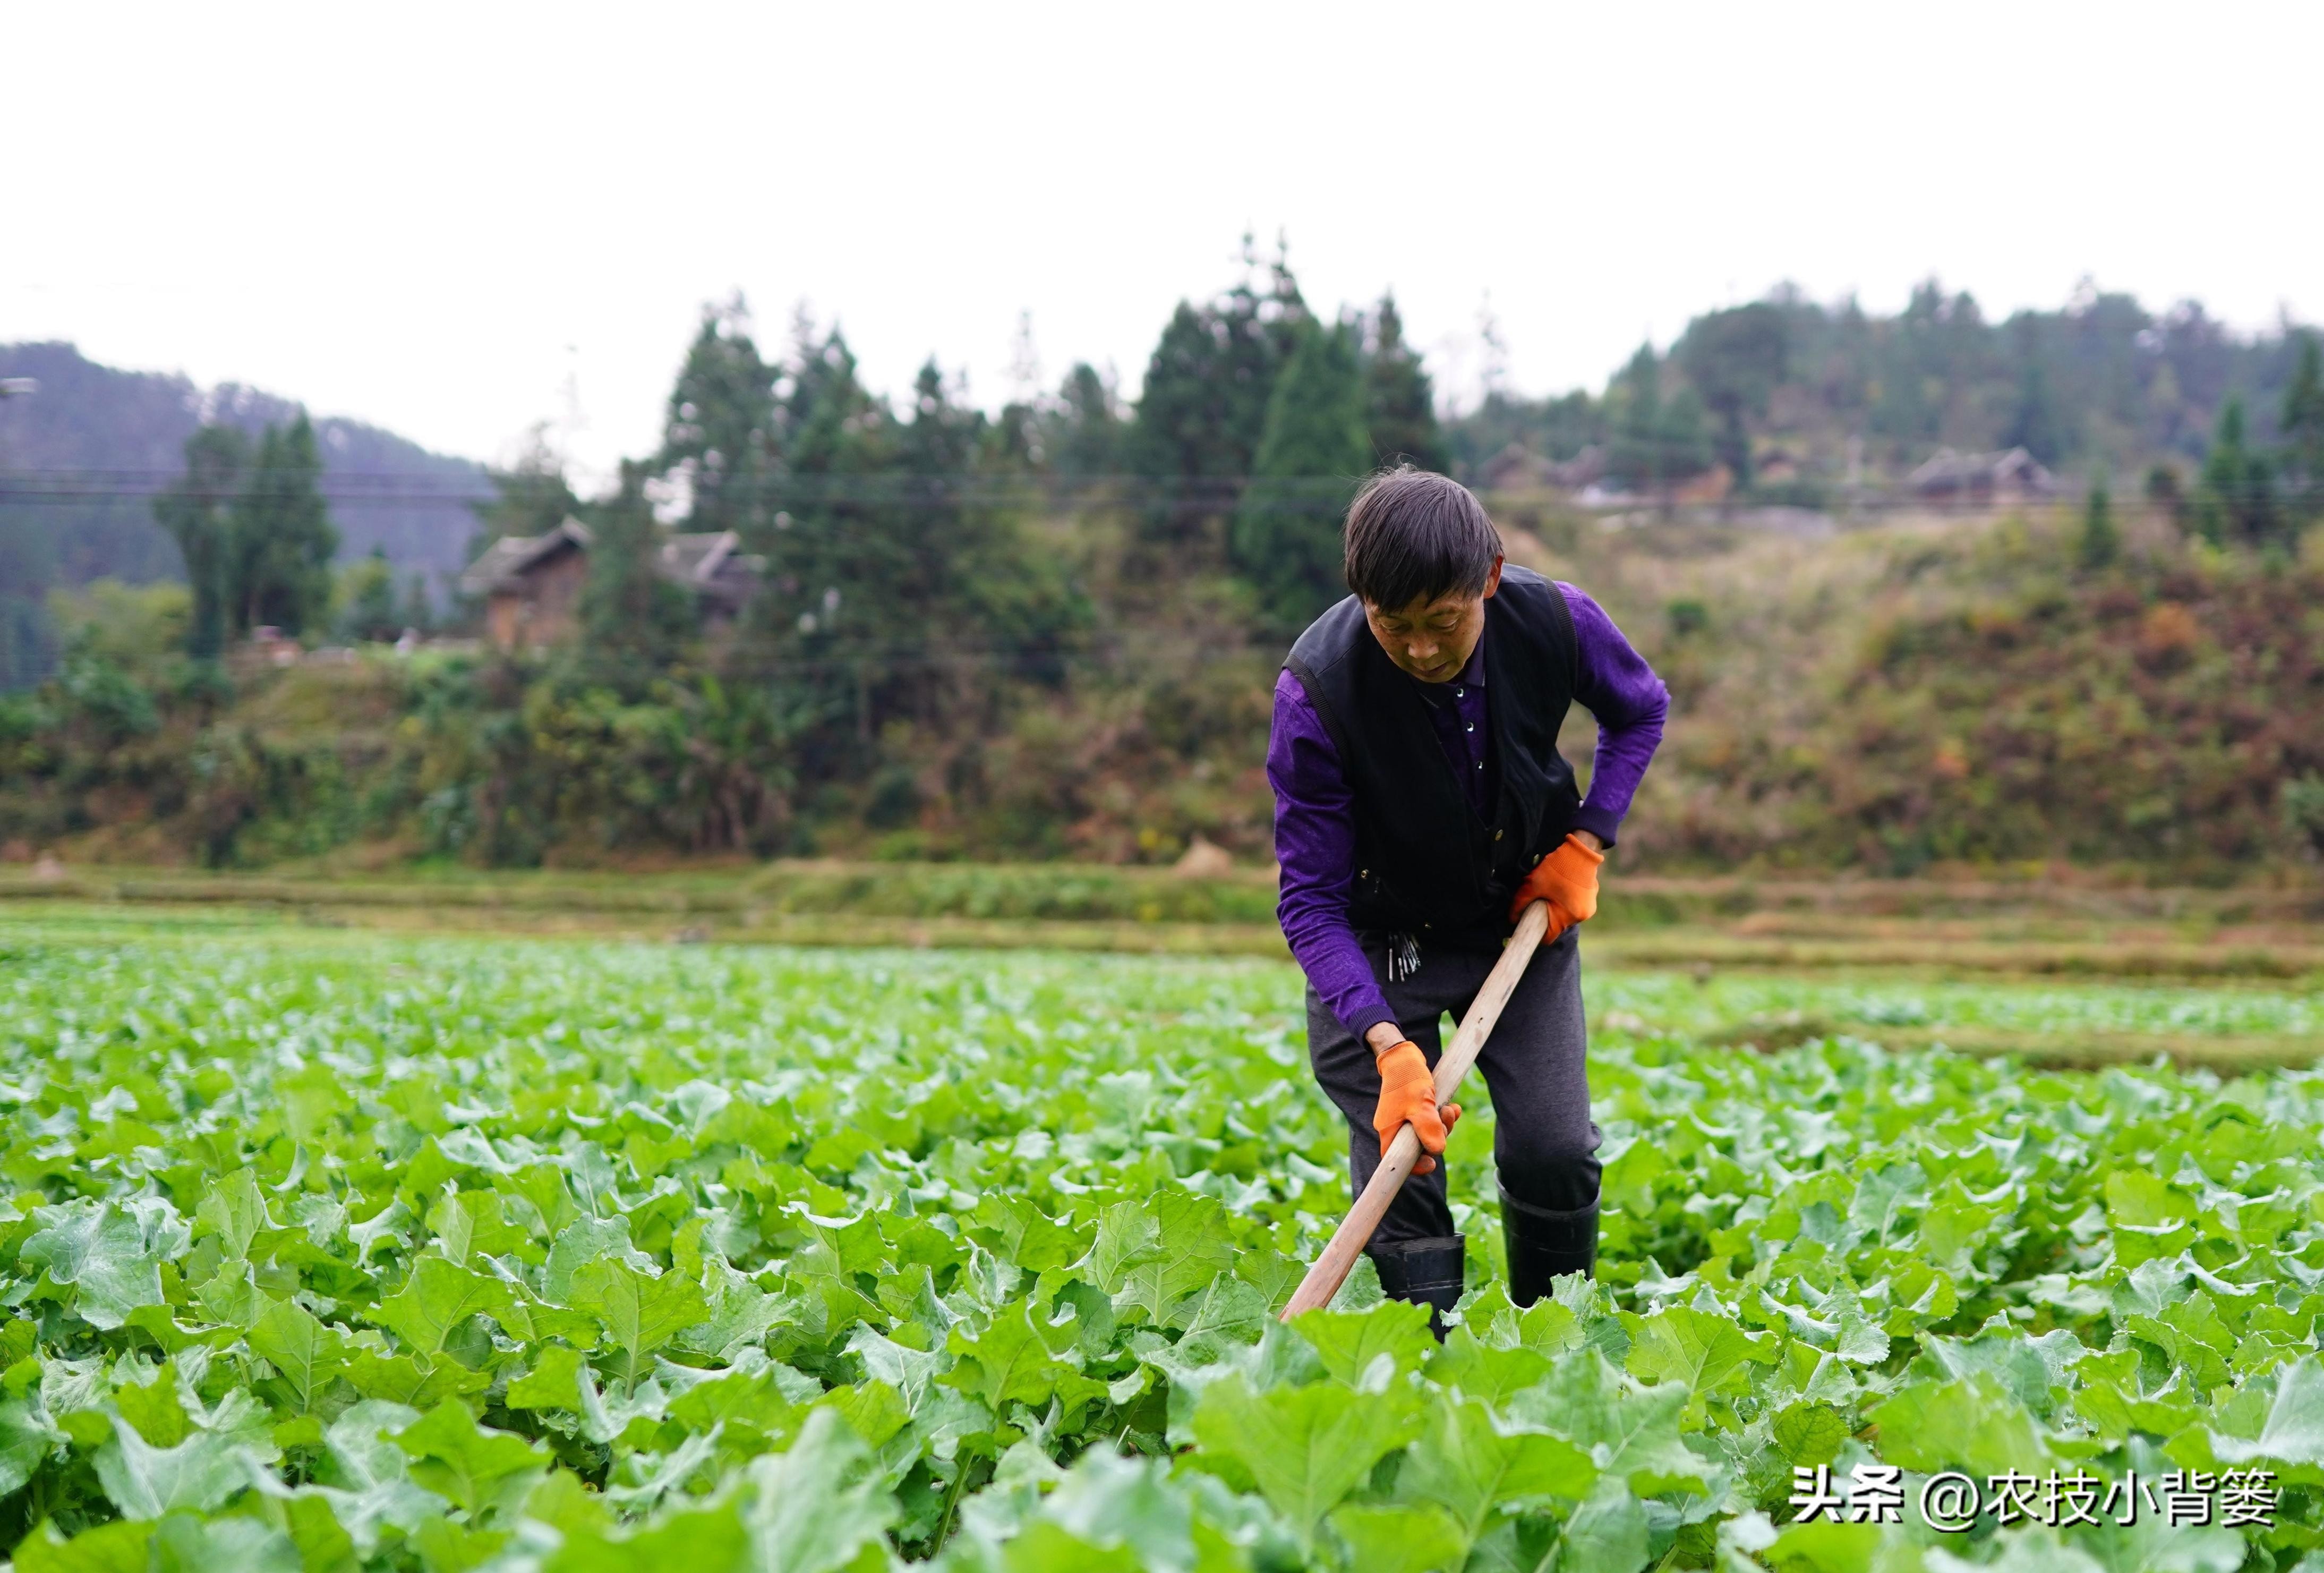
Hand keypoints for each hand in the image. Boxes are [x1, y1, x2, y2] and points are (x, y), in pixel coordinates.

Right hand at [1371, 1038, 1461, 1175]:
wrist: (1404, 1055)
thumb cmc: (1408, 1078)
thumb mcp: (1420, 1105)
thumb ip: (1428, 1129)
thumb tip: (1438, 1151)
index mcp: (1389, 1129)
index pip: (1396, 1159)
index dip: (1414, 1166)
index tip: (1431, 1163)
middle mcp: (1396, 1126)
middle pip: (1418, 1146)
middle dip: (1437, 1137)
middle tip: (1446, 1119)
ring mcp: (1405, 1117)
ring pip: (1427, 1133)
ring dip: (1443, 1124)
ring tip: (1450, 1109)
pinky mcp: (1414, 1108)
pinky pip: (1431, 1120)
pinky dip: (1443, 1116)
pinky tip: (1453, 1107)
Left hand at [1508, 832, 1604, 932]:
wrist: (1581, 849)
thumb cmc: (1558, 867)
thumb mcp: (1534, 884)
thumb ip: (1520, 902)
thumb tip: (1512, 918)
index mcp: (1569, 916)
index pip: (1549, 937)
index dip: (1536, 932)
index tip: (1528, 923)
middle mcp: (1582, 916)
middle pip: (1557, 924)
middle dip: (1546, 914)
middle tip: (1539, 899)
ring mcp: (1590, 906)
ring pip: (1565, 913)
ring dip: (1557, 905)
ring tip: (1552, 890)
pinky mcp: (1592, 896)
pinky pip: (1575, 904)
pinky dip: (1566, 898)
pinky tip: (1562, 885)